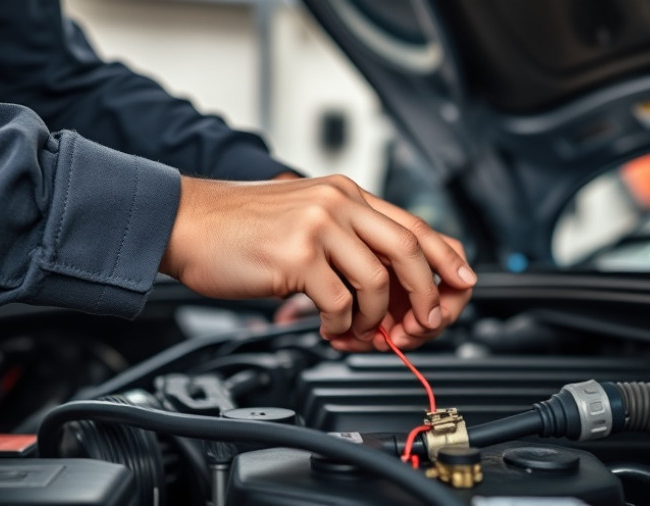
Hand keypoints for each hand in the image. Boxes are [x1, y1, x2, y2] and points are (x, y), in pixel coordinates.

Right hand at [160, 174, 474, 349]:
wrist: (187, 223)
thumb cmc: (241, 228)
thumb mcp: (305, 218)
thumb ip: (347, 239)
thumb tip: (388, 282)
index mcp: (346, 193)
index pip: (413, 224)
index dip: (445, 257)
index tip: (462, 283)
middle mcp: (337, 203)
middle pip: (408, 250)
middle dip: (425, 294)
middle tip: (420, 323)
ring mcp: (318, 227)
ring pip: (377, 281)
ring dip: (375, 317)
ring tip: (356, 328)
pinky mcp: (296, 256)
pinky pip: (339, 302)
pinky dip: (341, 324)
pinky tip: (326, 326)